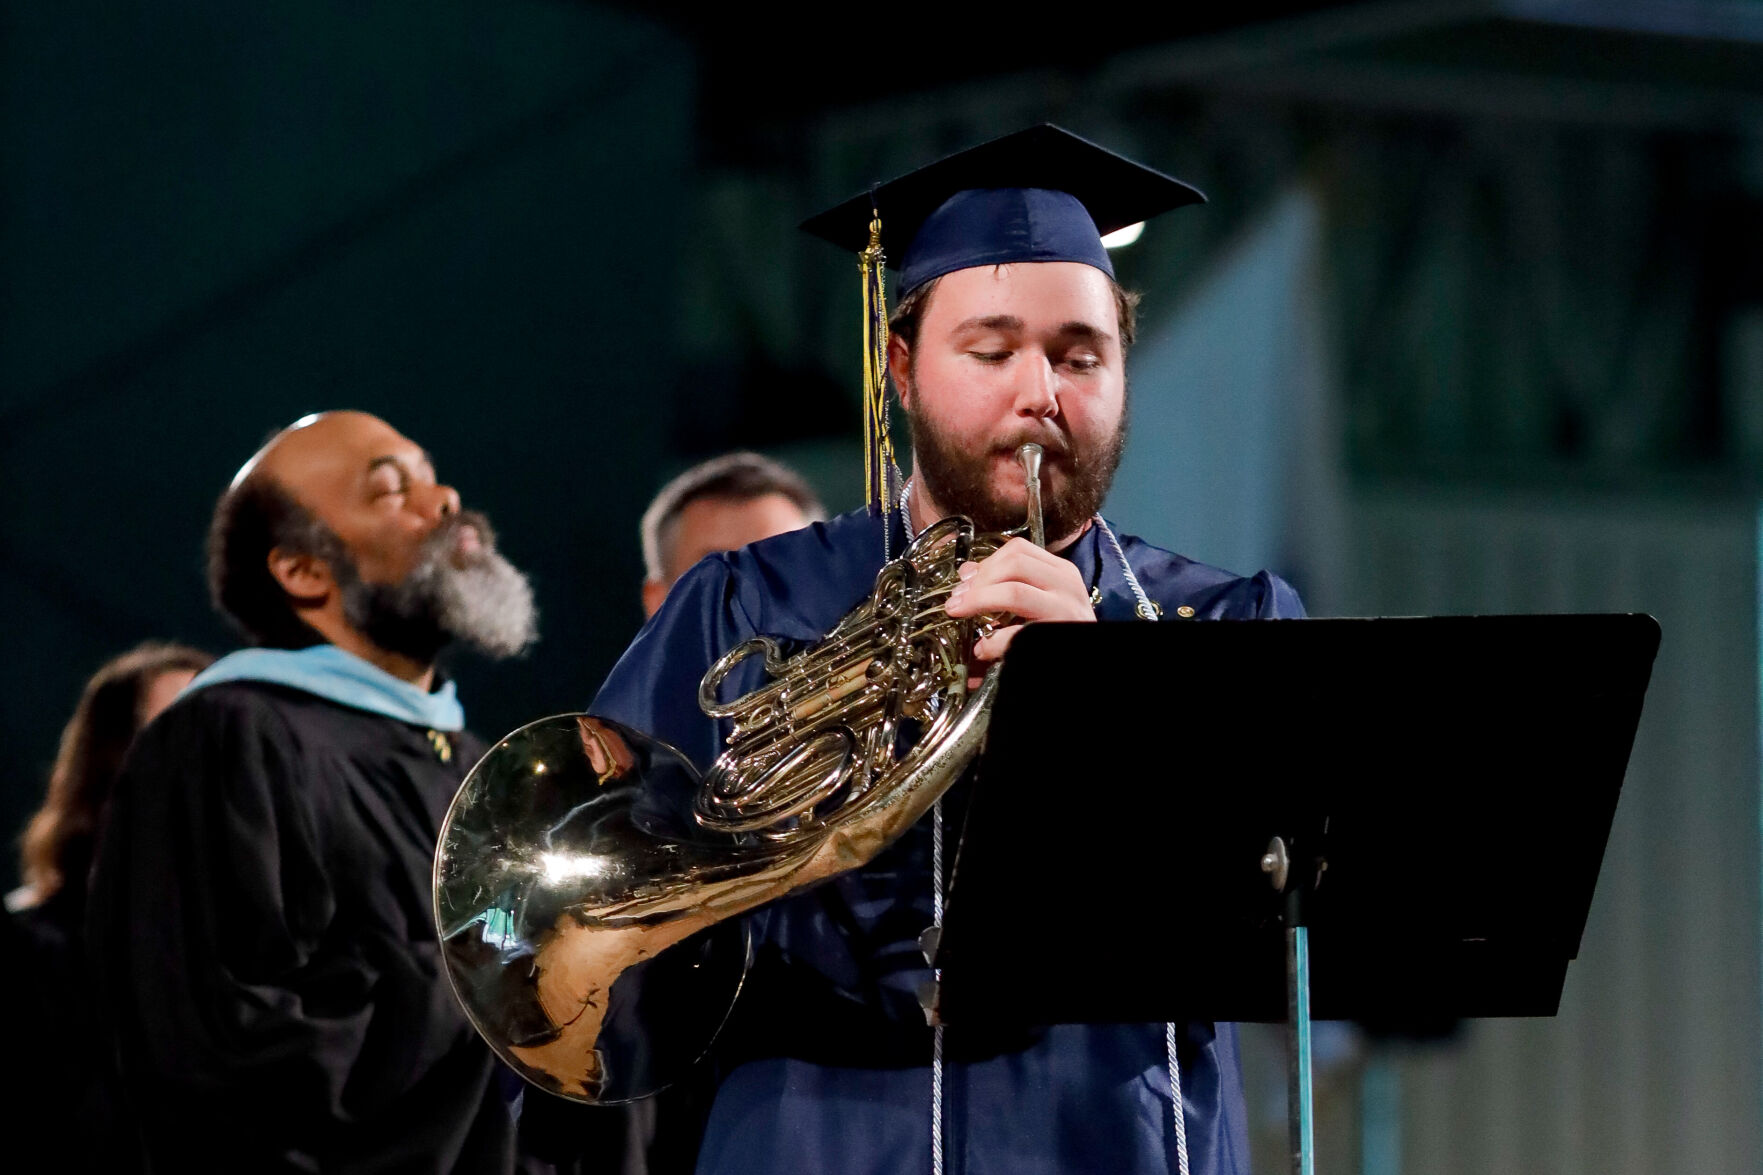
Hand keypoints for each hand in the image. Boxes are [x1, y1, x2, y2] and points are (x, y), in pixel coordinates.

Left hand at [942, 537, 1093, 680]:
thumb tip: (967, 571)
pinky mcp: (1057, 636)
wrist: (1088, 656)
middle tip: (957, 600)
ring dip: (979, 601)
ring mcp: (1065, 610)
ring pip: (1014, 592)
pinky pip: (1017, 634)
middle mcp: (1066, 584)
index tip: (967, 581)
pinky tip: (983, 649)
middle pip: (1014, 564)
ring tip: (960, 614)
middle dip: (978, 580)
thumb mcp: (1040, 599)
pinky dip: (993, 641)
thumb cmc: (1061, 627)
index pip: (1019, 550)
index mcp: (1060, 571)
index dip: (986, 562)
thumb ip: (1007, 582)